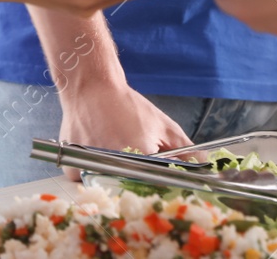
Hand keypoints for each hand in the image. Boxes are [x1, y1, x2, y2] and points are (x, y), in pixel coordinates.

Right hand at [56, 80, 191, 179]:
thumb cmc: (127, 105)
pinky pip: (86, 181)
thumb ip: (184, 148)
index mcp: (139, 156)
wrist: (92, 87)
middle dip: (134, 179)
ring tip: (111, 150)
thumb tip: (204, 166)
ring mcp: (90, 167)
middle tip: (129, 159)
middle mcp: (113, 165)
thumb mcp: (162, 124)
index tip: (154, 175)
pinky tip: (96, 152)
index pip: (154, 186)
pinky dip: (92, 172)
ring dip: (112, 175)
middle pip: (130, 189)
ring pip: (107, 186)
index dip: (156, 181)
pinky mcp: (72, 167)